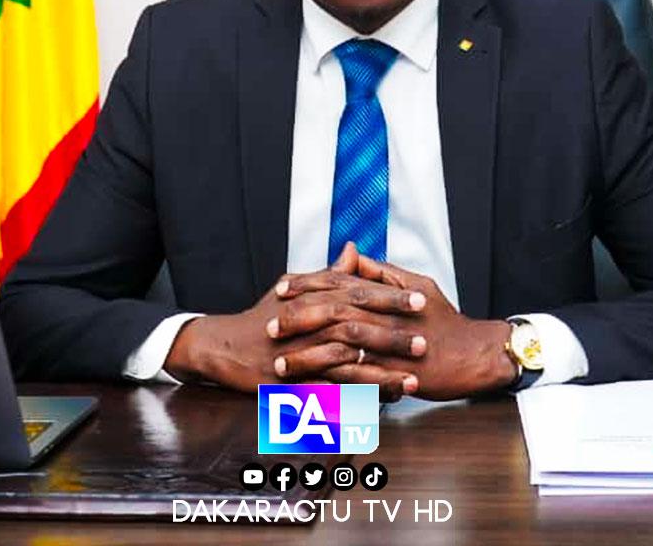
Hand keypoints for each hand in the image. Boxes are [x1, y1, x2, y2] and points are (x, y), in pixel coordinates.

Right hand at [164, 245, 425, 395]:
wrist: (226, 347)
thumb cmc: (262, 316)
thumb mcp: (294, 288)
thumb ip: (328, 273)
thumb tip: (352, 250)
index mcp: (314, 297)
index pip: (359, 292)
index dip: (391, 297)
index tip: (422, 300)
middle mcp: (309, 322)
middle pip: (358, 325)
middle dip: (394, 334)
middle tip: (426, 339)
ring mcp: (302, 353)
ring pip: (348, 361)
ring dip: (383, 370)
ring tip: (413, 376)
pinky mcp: (294, 381)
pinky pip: (331, 391)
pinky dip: (357, 397)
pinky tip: (380, 402)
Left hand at [281, 247, 515, 399]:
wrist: (476, 354)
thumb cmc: (446, 320)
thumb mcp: (417, 284)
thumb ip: (381, 271)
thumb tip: (353, 255)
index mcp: (386, 291)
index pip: (338, 281)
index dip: (307, 284)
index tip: (280, 288)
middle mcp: (385, 314)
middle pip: (332, 311)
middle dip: (297, 318)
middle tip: (269, 327)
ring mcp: (390, 345)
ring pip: (339, 347)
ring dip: (306, 356)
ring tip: (280, 364)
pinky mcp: (394, 374)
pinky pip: (356, 379)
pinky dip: (330, 383)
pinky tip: (308, 390)